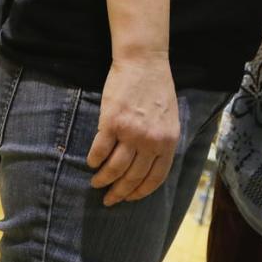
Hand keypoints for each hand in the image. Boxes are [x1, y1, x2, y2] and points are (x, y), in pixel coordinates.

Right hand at [87, 55, 179, 205]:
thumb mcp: (170, 118)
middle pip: (133, 177)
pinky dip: (94, 161)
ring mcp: (131, 133)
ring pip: (115, 168)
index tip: (130, 198)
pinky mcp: (112, 123)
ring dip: (103, 179)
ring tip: (96, 183)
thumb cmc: (158, 88)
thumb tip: (151, 164)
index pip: (155, 177)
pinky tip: (91, 163)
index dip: (141, 192)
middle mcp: (151, 141)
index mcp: (168, 141)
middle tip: (109, 199)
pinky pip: (100, 151)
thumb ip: (163, 141)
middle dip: (119, 192)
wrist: (144, 62)